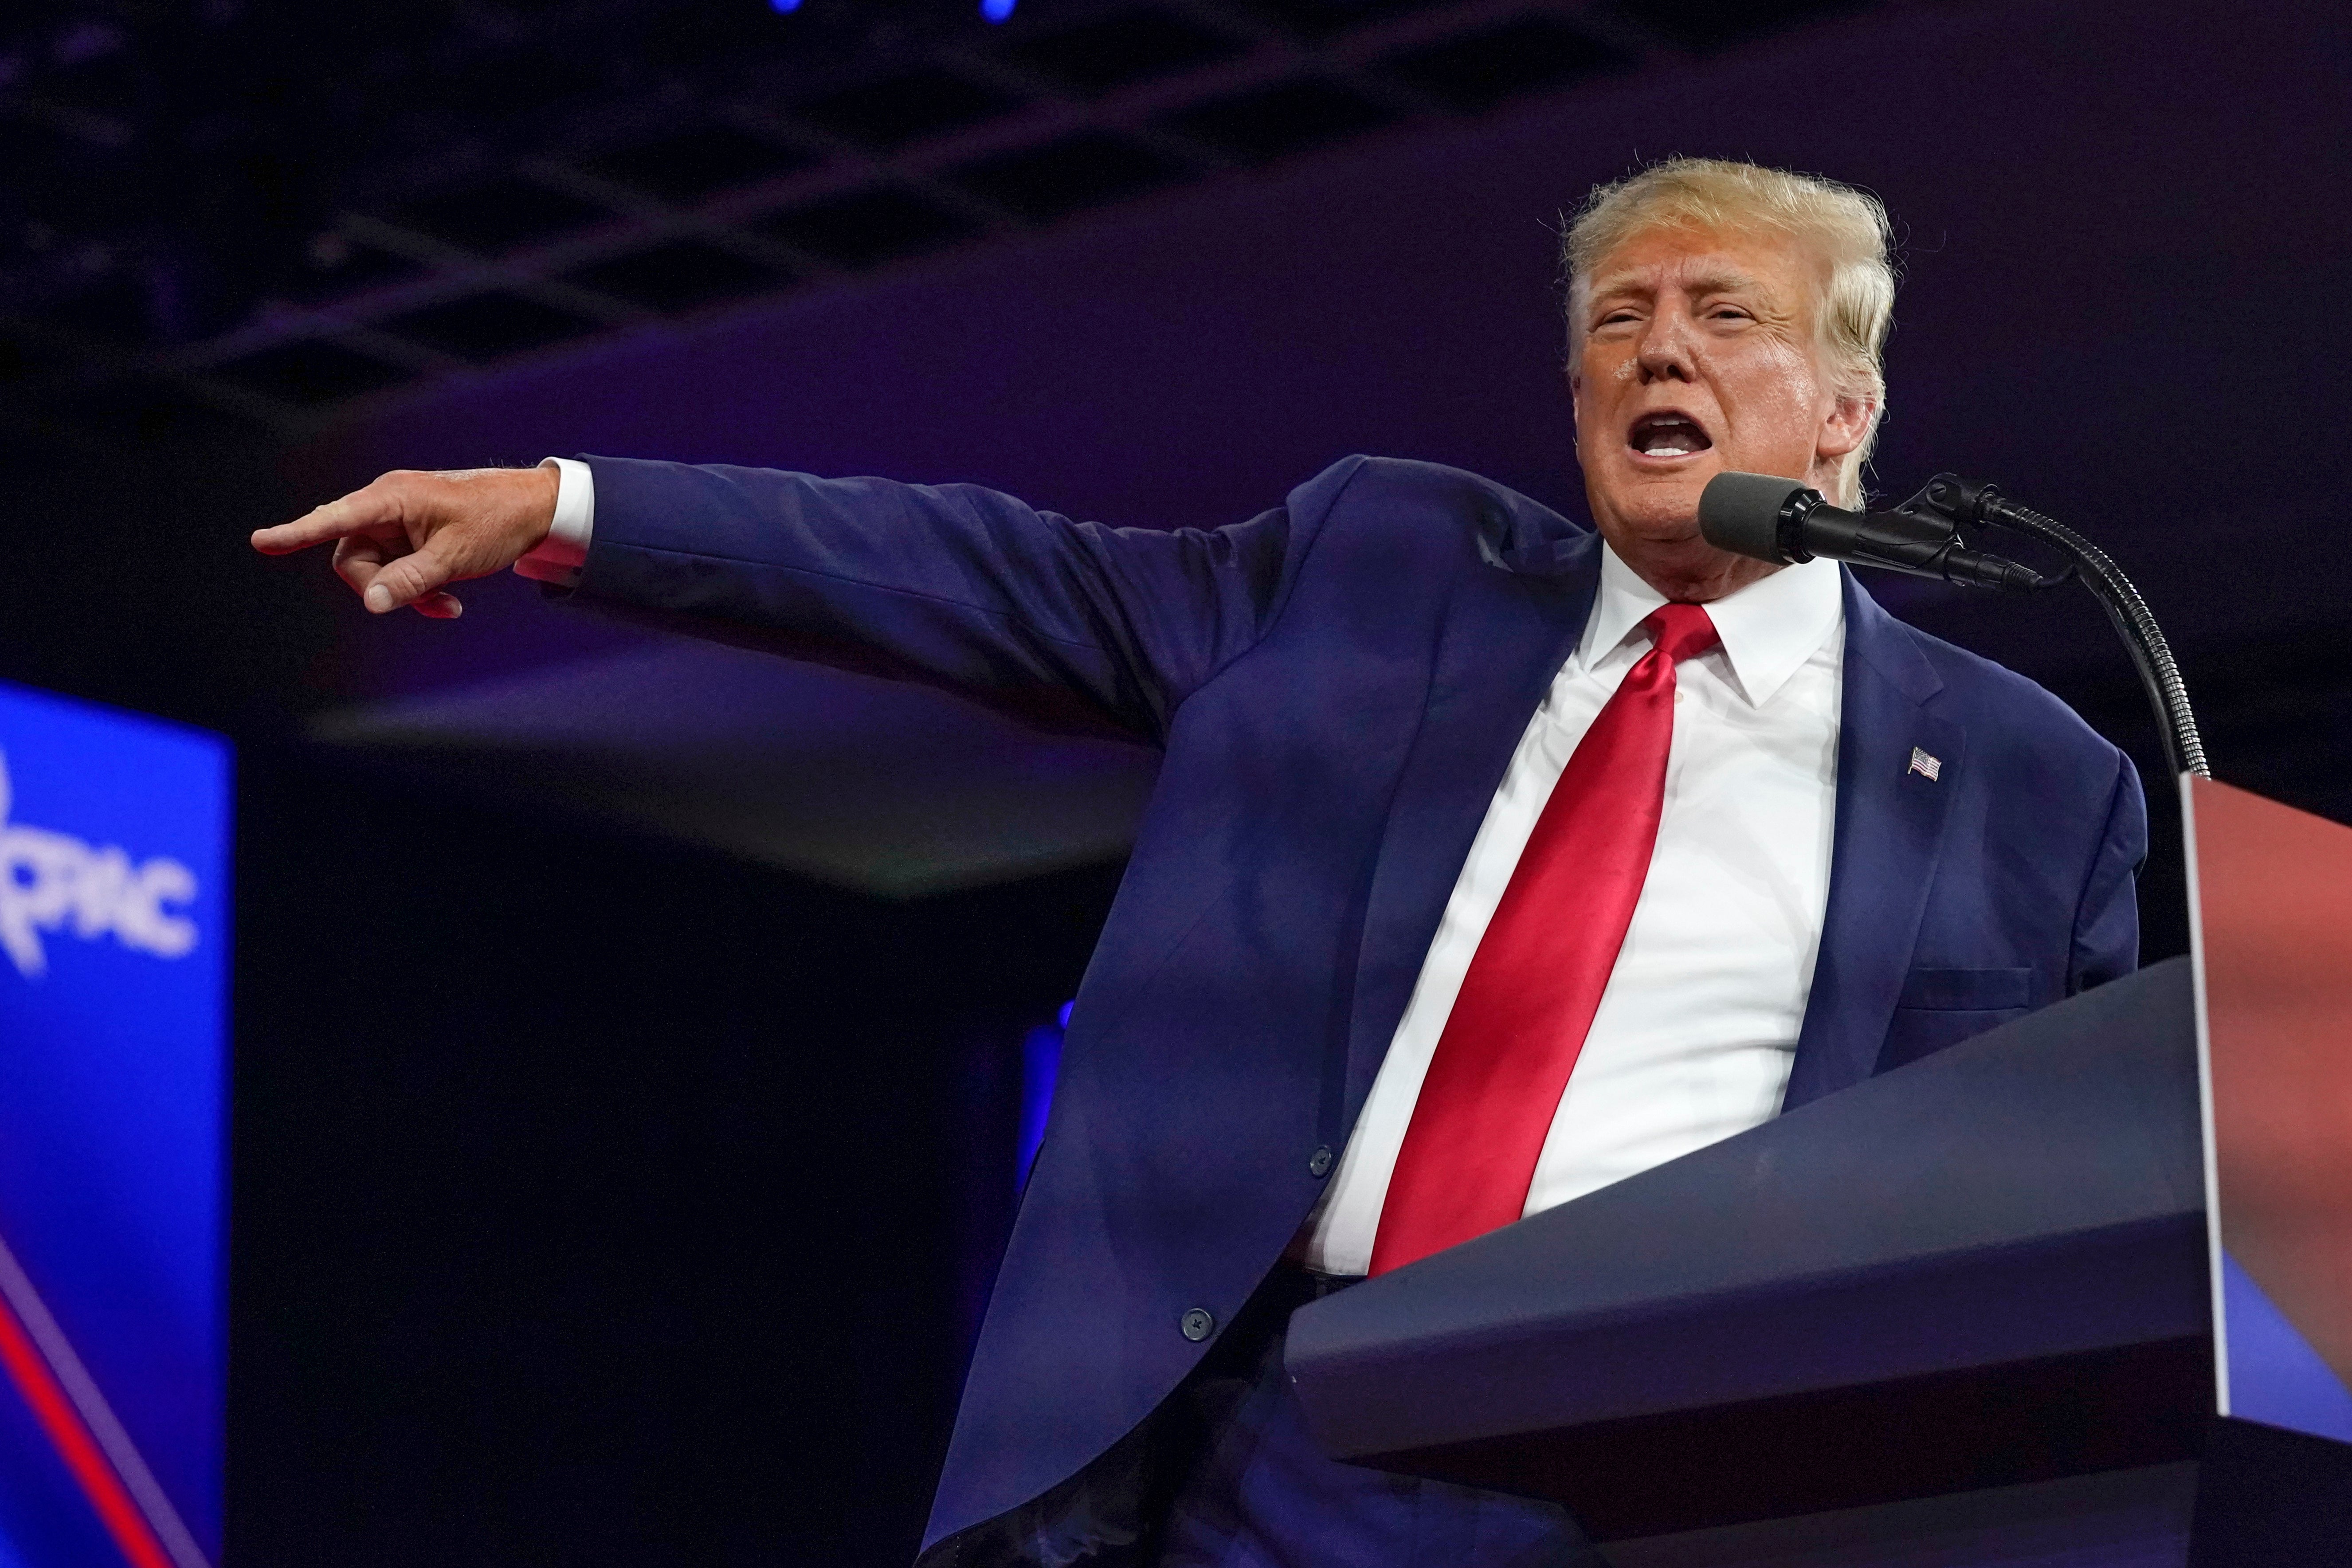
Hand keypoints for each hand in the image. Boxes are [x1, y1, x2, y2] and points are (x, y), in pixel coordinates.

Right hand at [250, 464, 559, 618]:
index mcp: (392, 498)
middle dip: (382, 588)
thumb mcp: (455, 557)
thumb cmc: (496, 522)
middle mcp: (387, 506)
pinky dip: (416, 588)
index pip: (335, 519)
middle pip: (352, 558)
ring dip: (406, 593)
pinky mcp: (410, 537)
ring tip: (449, 604)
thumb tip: (372, 604)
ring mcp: (397, 522)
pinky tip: (450, 601)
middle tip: (430, 602)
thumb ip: (411, 581)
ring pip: (375, 571)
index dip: (297, 533)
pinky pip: (395, 570)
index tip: (261, 542)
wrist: (533, 509)